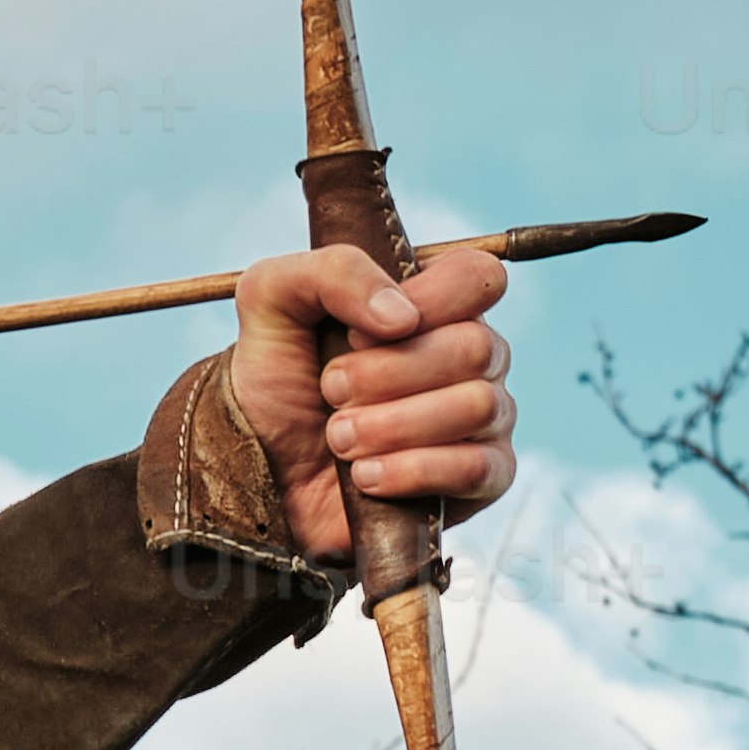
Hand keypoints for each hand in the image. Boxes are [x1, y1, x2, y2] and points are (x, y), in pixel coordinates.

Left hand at [227, 239, 514, 566]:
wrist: (263, 473)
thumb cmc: (277, 384)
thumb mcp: (273, 300)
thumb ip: (334, 271)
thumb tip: (402, 316)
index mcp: (436, 304)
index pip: (476, 277)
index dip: (424, 301)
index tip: (355, 334)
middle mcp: (472, 356)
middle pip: (475, 347)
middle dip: (387, 375)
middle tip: (332, 393)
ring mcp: (485, 417)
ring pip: (476, 406)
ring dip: (391, 426)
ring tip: (339, 439)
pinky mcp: (484, 477)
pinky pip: (478, 467)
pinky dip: (411, 471)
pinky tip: (365, 476)